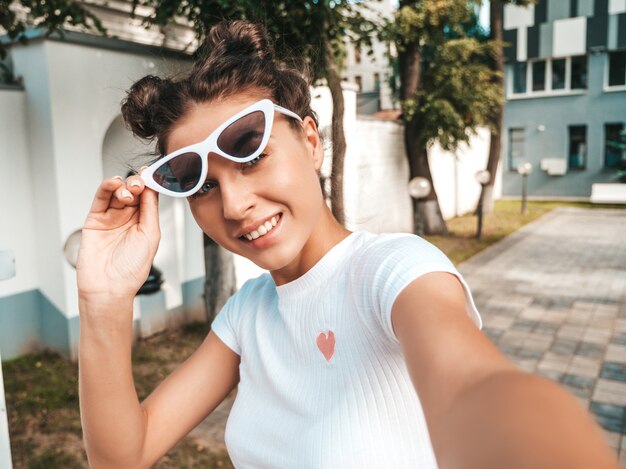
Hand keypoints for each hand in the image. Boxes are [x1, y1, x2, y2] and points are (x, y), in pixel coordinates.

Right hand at [76, 171, 160, 303]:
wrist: (109, 288)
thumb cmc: (132, 268)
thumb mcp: (150, 236)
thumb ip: (150, 210)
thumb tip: (152, 187)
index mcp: (145, 222)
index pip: (148, 197)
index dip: (151, 184)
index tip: (154, 173)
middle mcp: (128, 218)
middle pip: (133, 191)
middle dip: (138, 184)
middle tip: (140, 184)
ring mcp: (111, 218)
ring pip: (117, 192)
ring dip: (124, 186)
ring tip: (129, 190)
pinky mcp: (94, 219)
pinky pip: (101, 199)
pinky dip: (107, 187)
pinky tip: (114, 182)